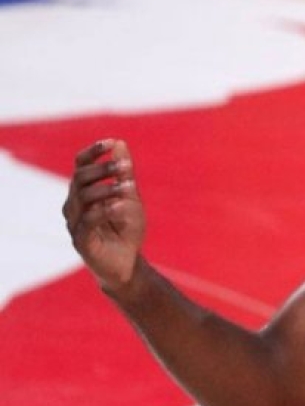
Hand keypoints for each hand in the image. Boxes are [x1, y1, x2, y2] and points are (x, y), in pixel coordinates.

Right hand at [62, 139, 145, 289]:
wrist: (127, 263)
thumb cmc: (126, 229)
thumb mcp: (130, 197)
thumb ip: (124, 174)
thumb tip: (120, 143)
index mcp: (83, 192)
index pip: (79, 165)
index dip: (92, 152)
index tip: (111, 143)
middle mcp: (74, 205)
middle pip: (79, 179)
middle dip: (103, 170)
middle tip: (125, 167)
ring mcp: (74, 223)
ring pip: (82, 198)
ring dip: (107, 188)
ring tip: (128, 187)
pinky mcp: (80, 241)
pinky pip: (88, 221)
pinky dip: (105, 210)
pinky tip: (121, 205)